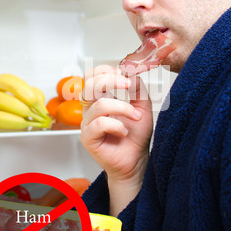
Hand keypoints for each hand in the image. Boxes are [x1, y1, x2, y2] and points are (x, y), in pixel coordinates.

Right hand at [80, 65, 152, 214]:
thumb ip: (138, 90)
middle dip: (111, 80)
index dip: (106, 70)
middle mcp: (91, 109)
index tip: (124, 74)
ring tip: (136, 117)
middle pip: (89, 84)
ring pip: (99, 104)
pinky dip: (116, 125)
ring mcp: (88, 123)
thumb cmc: (136, 136)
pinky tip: (124, 131)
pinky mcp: (88, 138)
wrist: (136, 160)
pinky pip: (99, 124)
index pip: (92, 76)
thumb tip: (131, 74)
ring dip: (123, 108)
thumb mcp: (143, 107)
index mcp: (101, 99)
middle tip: (129, 86)